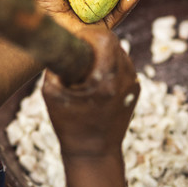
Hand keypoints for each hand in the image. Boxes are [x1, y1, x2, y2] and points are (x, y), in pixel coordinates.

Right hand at [42, 26, 137, 158]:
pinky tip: (96, 77)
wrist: (95, 153)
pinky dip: (110, 64)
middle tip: (78, 50)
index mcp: (106, 79)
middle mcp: (125, 78)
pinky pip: (123, 64)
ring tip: (86, 65)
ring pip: (120, 51)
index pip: (104, 37)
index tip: (75, 40)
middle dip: (95, 41)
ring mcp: (133, 83)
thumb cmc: (69, 125)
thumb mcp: (52, 93)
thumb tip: (58, 42)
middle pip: (114, 42)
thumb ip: (56, 64)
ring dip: (103, 52)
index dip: (88, 33)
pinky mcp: (136, 88)